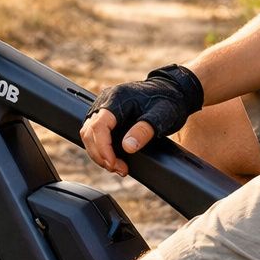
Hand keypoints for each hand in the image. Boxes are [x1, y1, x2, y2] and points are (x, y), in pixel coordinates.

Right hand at [80, 65, 203, 175]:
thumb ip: (143, 131)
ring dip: (99, 154)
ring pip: (89, 135)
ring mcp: (103, 107)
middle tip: (120, 169)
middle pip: (89, 132)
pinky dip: (101, 149)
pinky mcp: (105, 115)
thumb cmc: (166, 101)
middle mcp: (105, 100)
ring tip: (118, 167)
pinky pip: (95, 134)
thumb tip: (127, 147)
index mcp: (116, 98)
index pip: (99, 126)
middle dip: (101, 155)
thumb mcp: (161, 116)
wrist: (170, 90)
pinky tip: (114, 158)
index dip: (103, 148)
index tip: (113, 164)